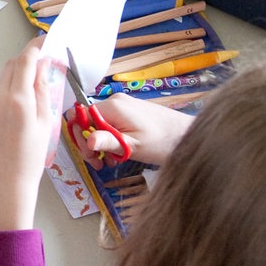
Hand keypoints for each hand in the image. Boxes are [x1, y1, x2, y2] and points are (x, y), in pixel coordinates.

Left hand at [0, 39, 60, 231]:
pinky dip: (3, 100)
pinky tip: (11, 121)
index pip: (25, 61)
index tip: (43, 42)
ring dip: (14, 84)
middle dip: (25, 62)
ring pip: (1, 84)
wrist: (5, 184)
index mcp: (17, 100)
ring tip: (27, 107)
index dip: (34, 47)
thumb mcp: (46, 123)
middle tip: (39, 67)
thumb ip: (42, 90)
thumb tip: (42, 65)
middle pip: (10, 67)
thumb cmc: (32, 158)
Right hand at [73, 93, 193, 166]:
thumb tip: (88, 141)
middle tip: (99, 163)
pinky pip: (108, 123)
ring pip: (96, 124)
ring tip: (110, 161)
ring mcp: (121, 105)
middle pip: (86, 120)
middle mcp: (114, 101)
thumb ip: (109, 142)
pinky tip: (119, 153)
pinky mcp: (128, 111)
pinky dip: (109, 139)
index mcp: (112, 107)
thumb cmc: (162, 142)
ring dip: (99, 144)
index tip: (90, 154)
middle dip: (88, 143)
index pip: (78, 115)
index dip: (79, 136)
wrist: (187, 135)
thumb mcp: (133, 146)